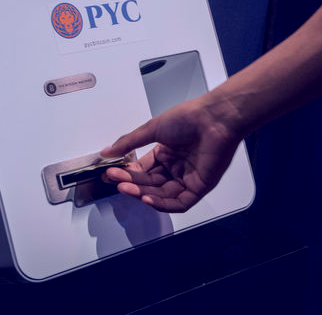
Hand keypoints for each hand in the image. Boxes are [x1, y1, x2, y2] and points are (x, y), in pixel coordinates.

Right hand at [100, 94, 241, 212]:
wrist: (214, 119)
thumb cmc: (189, 118)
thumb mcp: (153, 129)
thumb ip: (129, 143)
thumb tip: (107, 152)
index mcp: (167, 153)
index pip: (143, 170)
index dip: (127, 173)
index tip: (111, 173)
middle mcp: (177, 167)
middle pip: (150, 183)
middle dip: (131, 183)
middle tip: (115, 180)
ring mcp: (188, 178)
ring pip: (162, 195)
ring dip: (143, 193)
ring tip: (126, 188)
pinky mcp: (200, 187)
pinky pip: (179, 202)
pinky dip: (163, 203)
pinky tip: (147, 198)